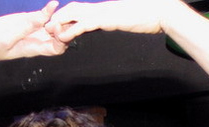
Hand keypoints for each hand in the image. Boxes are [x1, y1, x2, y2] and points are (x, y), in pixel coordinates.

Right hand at [0, 1, 68, 65]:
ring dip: (59, 18)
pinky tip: (52, 3)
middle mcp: (37, 40)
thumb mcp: (7, 38)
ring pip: (53, 25)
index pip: (57, 48)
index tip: (57, 27)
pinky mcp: (26, 20)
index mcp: (34, 48)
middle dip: (66, 27)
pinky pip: (42, 16)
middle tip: (64, 15)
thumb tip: (43, 18)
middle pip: (60, 36)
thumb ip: (25, 28)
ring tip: (62, 9)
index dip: (63, 39)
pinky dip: (49, 10)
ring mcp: (32, 29)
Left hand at [47, 0, 179, 43]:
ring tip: (50, 31)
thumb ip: (121, 21)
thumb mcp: (130, 20)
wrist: (160, 12)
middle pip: (74, 8)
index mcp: (106, 9)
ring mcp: (104, 13)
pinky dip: (71, 30)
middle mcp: (102, 9)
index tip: (59, 23)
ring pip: (74, 14)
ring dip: (61, 22)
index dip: (69, 15)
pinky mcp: (107, 20)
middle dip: (59, 16)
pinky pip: (84, 25)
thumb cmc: (150, 17)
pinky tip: (63, 37)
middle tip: (48, 26)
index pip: (83, 10)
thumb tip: (120, 23)